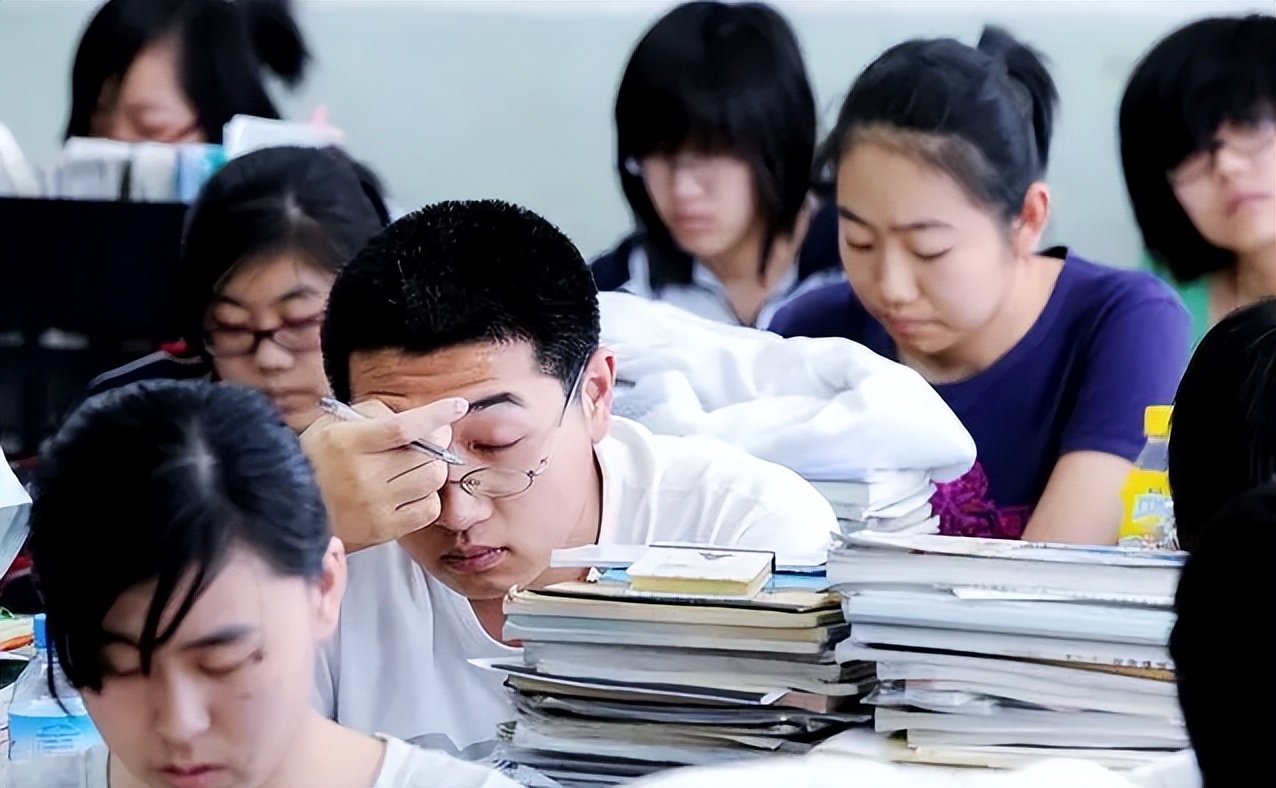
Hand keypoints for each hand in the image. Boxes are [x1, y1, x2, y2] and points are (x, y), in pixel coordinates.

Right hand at [300, 397, 467, 552]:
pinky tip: (411, 492)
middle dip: (436, 443)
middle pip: (427, 456)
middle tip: (431, 439)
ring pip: (431, 481)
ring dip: (431, 469)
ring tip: (415, 466)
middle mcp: (363, 475)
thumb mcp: (333, 424)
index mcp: (349, 442)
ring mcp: (375, 505)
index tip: (458, 405)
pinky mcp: (383, 530)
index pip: (403, 427)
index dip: (436, 415)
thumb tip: (417, 419)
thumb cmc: (314, 461)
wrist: (288, 508)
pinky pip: (428, 510)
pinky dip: (427, 498)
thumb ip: (373, 415)